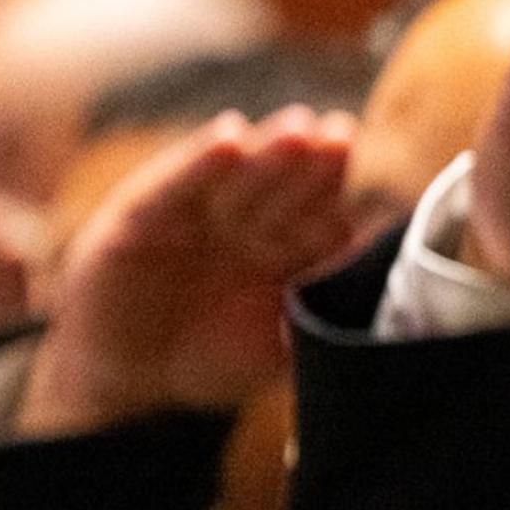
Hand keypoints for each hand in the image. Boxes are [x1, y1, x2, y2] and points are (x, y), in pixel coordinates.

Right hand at [15, 111, 361, 437]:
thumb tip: (375, 322)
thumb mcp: (274, 353)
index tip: (381, 185)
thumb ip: (316, 333)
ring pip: (240, 179)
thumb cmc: (212, 361)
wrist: (128, 379)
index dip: (345, 202)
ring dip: (270, 152)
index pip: (322, 220)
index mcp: (288, 252)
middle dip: (317, 165)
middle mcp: (248, 224)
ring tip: (299, 130)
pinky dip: (200, 164)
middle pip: (289, 190)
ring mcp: (198, 215)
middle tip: (343, 136)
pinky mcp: (143, 215)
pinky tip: (229, 138)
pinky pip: (176, 186)